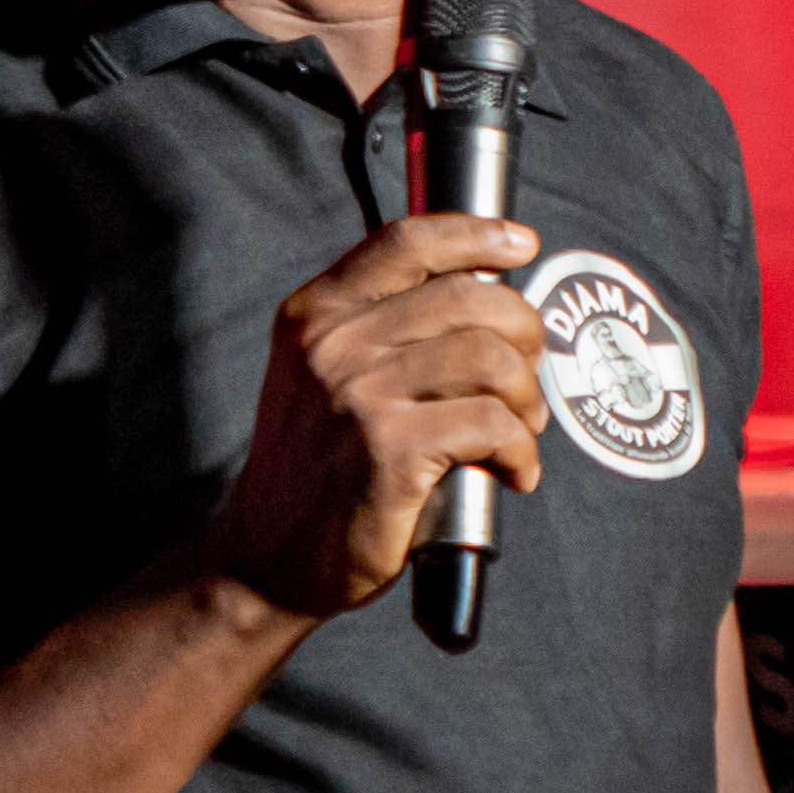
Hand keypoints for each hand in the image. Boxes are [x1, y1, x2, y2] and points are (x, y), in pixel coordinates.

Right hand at [197, 216, 547, 623]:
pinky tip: (514, 471)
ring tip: (521, 429)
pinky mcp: (388, 450)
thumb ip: (381, 326)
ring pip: (490, 358)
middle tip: (528, 376)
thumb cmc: (316, 465)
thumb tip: (488, 294)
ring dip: (527, 398)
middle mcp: (334, 344)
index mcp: (317, 313)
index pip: (408, 242)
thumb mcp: (322, 374)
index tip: (522, 245)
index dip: (477, 234)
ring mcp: (359, 395)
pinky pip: (491, 425)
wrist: (265, 558)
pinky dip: (520, 450)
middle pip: (470, 298)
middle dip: (523, 333)